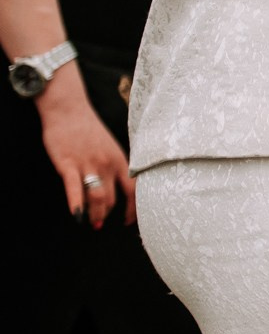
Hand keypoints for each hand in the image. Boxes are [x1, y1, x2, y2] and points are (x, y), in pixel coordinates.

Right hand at [38, 87, 134, 227]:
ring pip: (97, 197)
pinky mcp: (68, 164)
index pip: (134, 189)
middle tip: (100, 224)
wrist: (69, 109)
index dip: (134, 209)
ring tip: (91, 223)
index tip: (129, 221)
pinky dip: (77, 205)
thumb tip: (118, 185)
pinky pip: (75, 189)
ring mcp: (89, 164)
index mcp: (120, 159)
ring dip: (95, 214)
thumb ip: (114, 164)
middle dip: (106, 214)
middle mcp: (108, 164)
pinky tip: (77, 217)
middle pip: (112, 197)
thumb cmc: (87, 129)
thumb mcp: (109, 146)